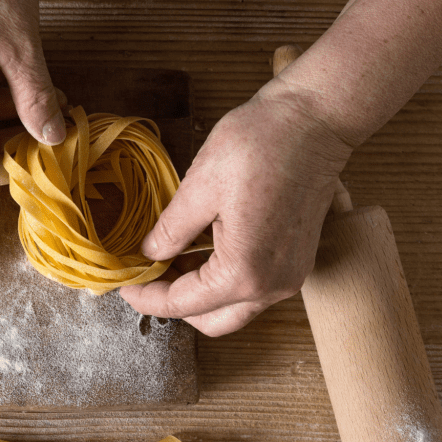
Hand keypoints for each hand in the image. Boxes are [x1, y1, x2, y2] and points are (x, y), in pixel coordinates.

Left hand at [119, 82, 353, 335]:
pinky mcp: (298, 261)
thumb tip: (151, 255)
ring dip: (200, 293)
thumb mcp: (198, 187)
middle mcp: (272, 286)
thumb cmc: (260, 145)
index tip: (124, 285)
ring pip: (234, 308)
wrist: (316, 121)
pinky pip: (253, 288)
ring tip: (171, 258)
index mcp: (243, 272)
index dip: (146, 297)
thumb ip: (170, 231)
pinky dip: (224, 281)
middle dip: (174, 303)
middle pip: (211, 321)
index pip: (182, 304)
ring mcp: (291, 276)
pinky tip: (201, 250)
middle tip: (147, 274)